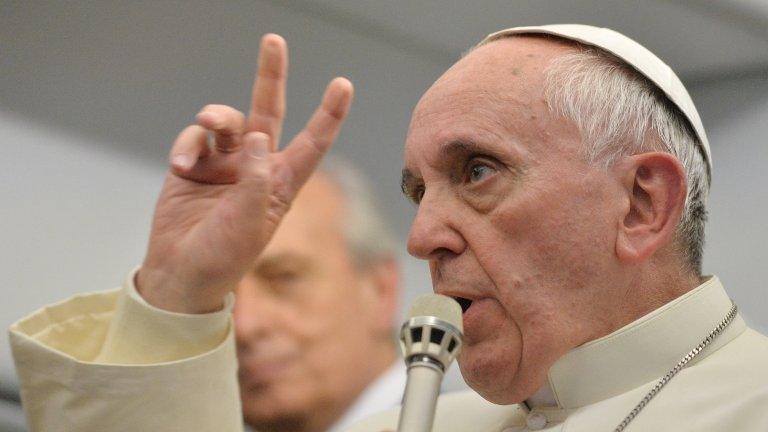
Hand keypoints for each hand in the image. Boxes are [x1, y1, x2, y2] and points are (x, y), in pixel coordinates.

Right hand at [136, 34, 353, 312]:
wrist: (179, 274)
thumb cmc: (222, 258)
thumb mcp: (247, 225)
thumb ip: (255, 181)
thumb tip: (258, 136)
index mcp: (281, 184)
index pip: (311, 144)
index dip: (328, 114)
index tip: (343, 84)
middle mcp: (256, 168)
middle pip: (267, 112)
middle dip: (270, 76)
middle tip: (274, 40)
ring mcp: (225, 165)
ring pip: (226, 121)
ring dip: (217, 116)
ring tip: (207, 125)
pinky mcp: (194, 165)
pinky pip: (194, 138)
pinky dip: (187, 145)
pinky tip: (183, 168)